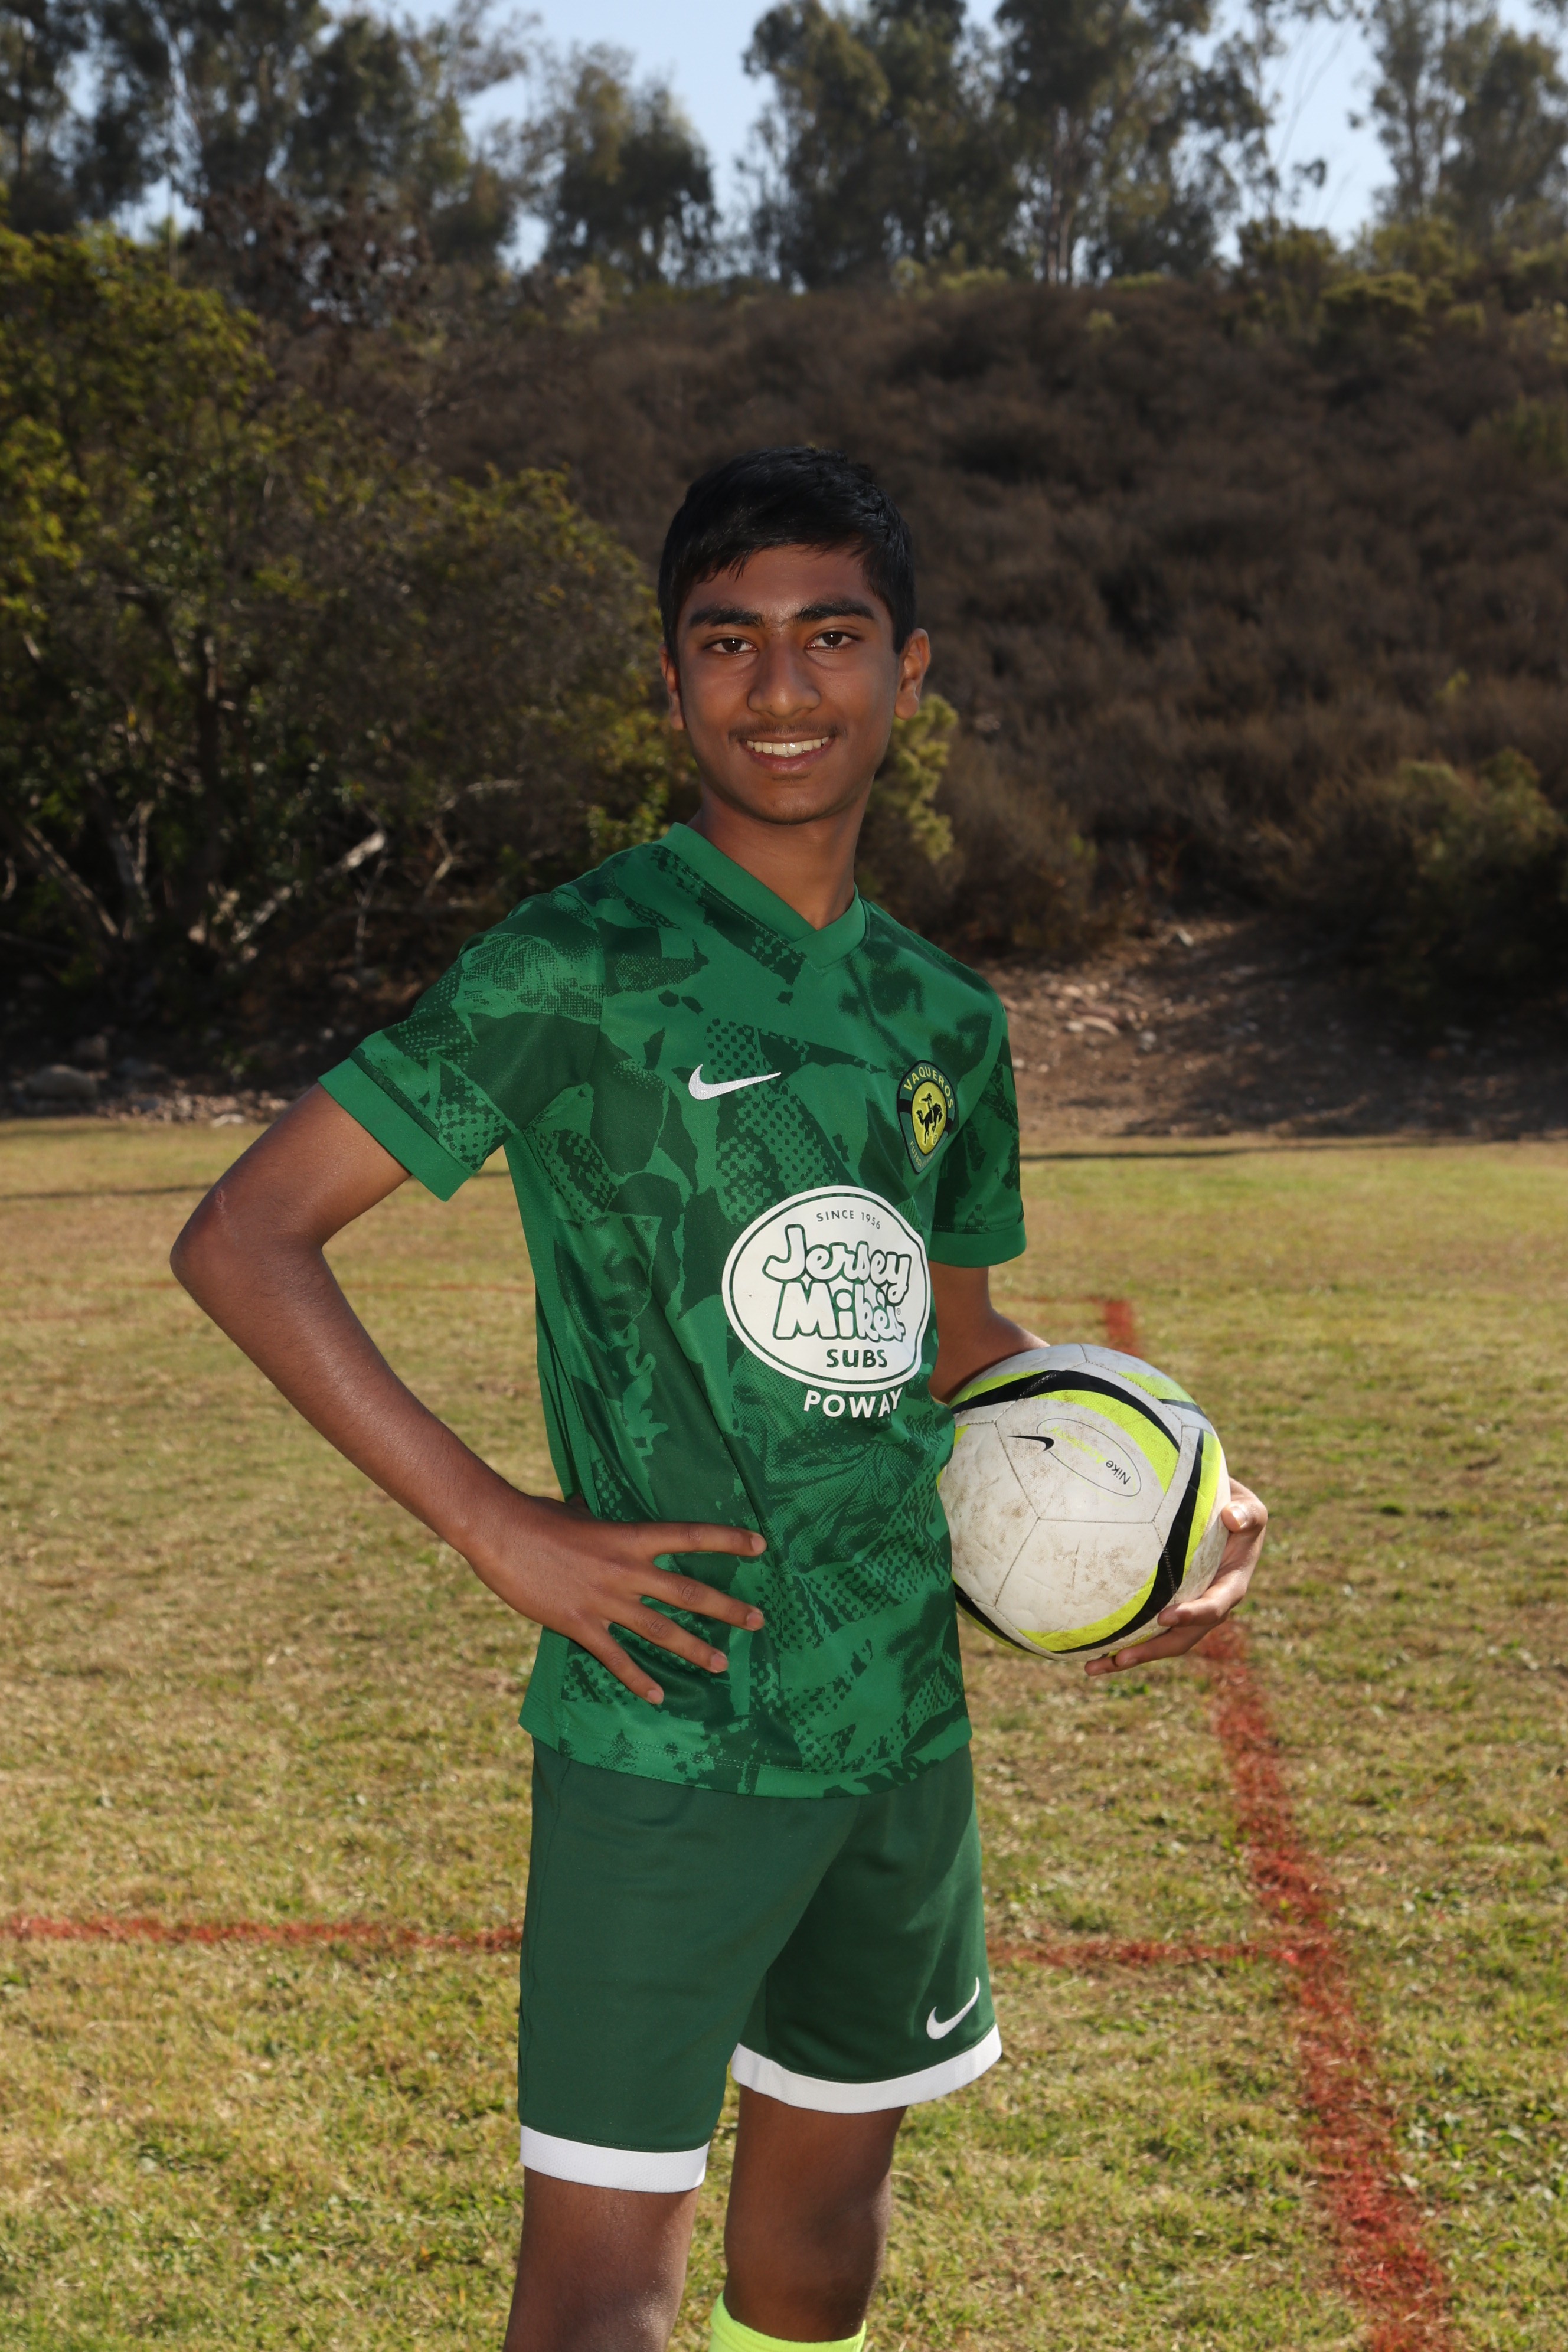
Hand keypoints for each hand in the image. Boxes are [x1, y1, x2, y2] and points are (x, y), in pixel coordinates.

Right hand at [468, 1495, 765, 1705]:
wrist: (500, 1533)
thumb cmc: (537, 1516)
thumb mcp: (578, 1513)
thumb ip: (598, 1521)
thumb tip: (591, 1511)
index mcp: (631, 1537)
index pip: (691, 1536)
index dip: (728, 1540)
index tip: (760, 1545)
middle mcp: (627, 1571)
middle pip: (689, 1592)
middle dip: (727, 1609)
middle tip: (757, 1621)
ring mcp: (605, 1601)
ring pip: (661, 1630)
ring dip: (694, 1649)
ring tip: (720, 1665)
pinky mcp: (580, 1625)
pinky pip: (616, 1658)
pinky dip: (638, 1679)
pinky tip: (658, 1695)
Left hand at [1084, 1479, 1267, 1677]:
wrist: (1227, 1520)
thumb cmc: (1237, 1512)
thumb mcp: (1250, 1509)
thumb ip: (1247, 1514)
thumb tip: (1232, 1517)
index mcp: (1231, 1587)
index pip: (1214, 1607)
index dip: (1192, 1616)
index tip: (1164, 1617)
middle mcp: (1210, 1607)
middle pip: (1181, 1639)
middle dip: (1151, 1651)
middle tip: (1119, 1657)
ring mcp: (1188, 1612)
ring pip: (1160, 1642)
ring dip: (1129, 1656)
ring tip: (1093, 1667)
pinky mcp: (1170, 1608)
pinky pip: (1147, 1629)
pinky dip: (1123, 1640)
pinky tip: (1092, 1647)